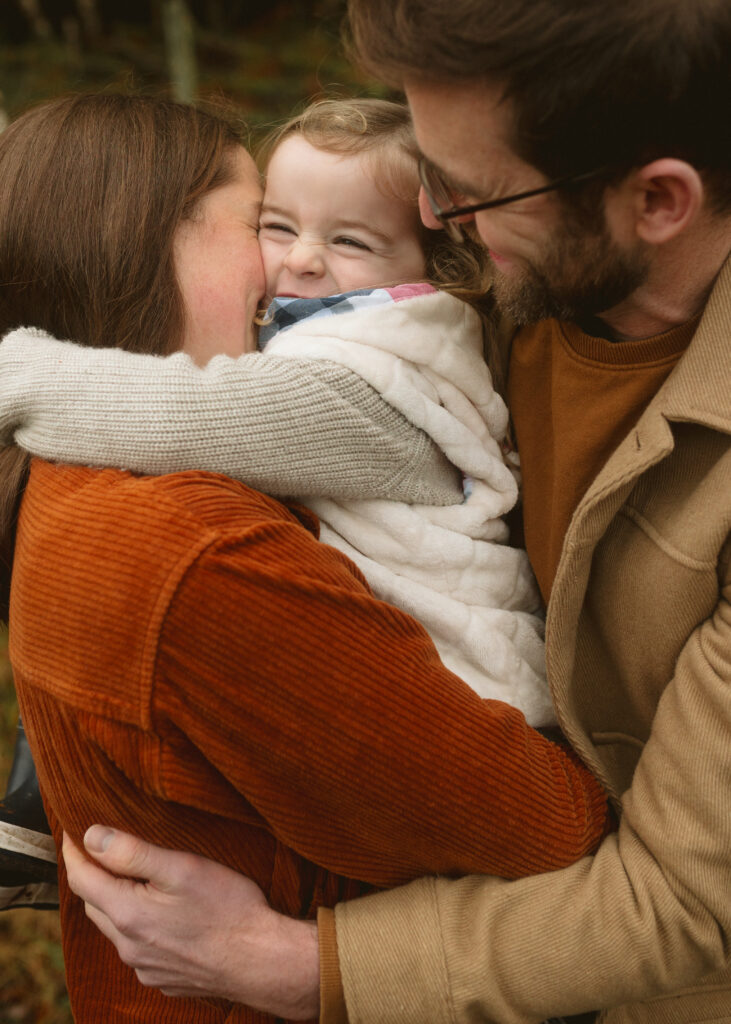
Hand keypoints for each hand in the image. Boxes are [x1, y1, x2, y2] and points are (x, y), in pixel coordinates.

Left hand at [62, 827, 319, 1018]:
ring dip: (114, 902)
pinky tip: (159, 915)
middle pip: (94, 904)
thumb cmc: (228, 908)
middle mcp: (129, 946)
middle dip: (92, 876)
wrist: (261, 960)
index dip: (73, 851)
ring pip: (115, 928)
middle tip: (99, 850)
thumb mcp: (181, 867)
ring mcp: (146, 967)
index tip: (72, 830)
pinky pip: (138, 949)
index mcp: (128, 914)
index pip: (81, 878)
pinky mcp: (164, 978)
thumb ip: (132, 852)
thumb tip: (91, 837)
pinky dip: (137, 927)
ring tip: (130, 879)